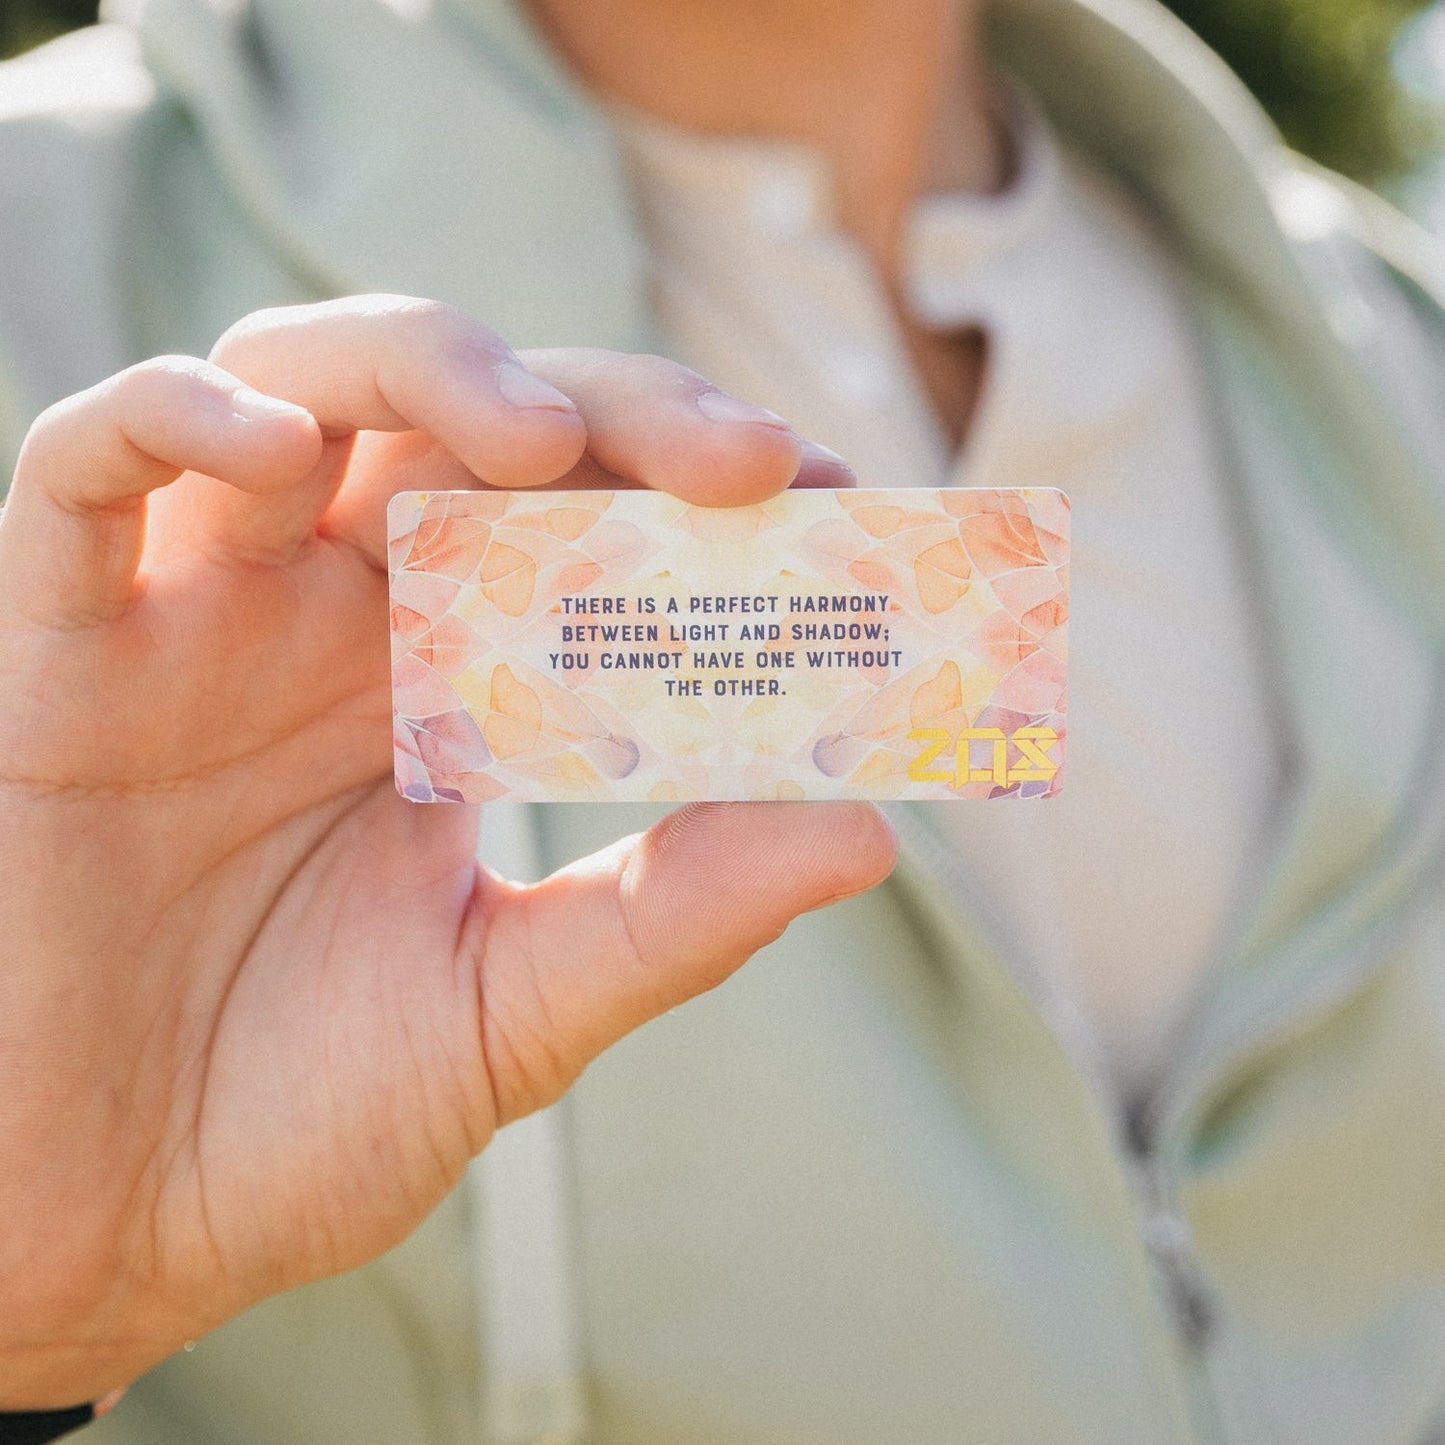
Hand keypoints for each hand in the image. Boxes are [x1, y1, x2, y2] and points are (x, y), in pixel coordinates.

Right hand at [0, 296, 894, 1406]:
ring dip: (422, 370)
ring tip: (537, 438)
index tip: (825, 498)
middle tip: (741, 465)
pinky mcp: (55, 652)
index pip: (583, 521)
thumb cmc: (301, 1116)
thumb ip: (674, 914)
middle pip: (468, 423)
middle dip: (611, 409)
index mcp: (448, 690)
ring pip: (294, 388)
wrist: (98, 1227)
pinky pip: (83, 470)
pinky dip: (172, 421)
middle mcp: (333, 622)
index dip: (696, 487)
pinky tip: (275, 457)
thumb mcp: (517, 1007)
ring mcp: (196, 621)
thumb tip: (867, 832)